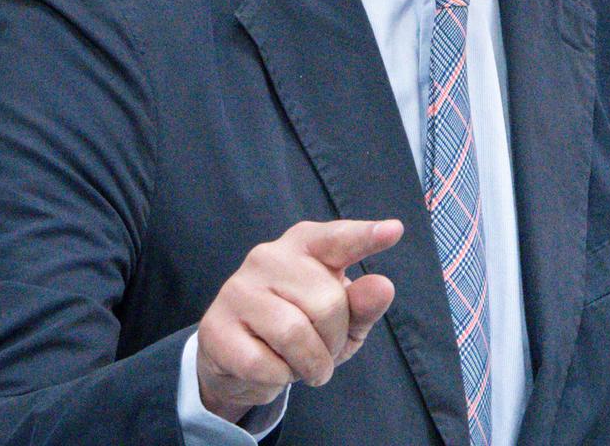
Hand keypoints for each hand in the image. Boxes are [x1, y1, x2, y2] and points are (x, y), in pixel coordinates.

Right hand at [196, 218, 403, 422]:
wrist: (241, 362)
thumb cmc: (302, 329)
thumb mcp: (343, 321)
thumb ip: (363, 304)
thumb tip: (382, 286)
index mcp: (306, 245)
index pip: (338, 239)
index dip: (365, 237)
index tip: (394, 230)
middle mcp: (269, 256)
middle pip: (327, 304)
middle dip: (333, 340)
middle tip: (321, 349)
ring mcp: (237, 289)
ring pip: (294, 333)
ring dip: (309, 364)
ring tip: (302, 364)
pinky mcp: (215, 327)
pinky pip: (264, 364)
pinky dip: (279, 379)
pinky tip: (272, 368)